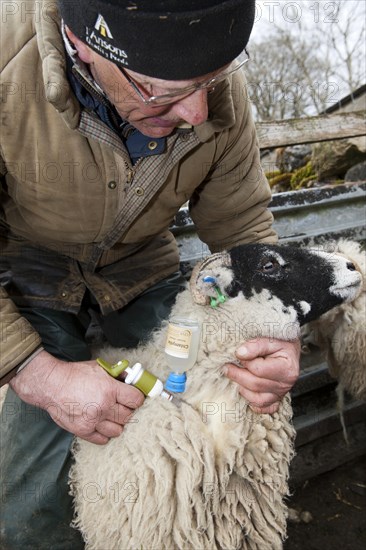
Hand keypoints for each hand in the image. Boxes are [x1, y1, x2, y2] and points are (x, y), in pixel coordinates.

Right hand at [10, 350, 143, 443]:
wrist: (51, 384)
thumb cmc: (75, 374)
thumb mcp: (99, 368)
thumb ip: (117, 374)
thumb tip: (132, 378)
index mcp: (109, 389)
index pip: (136, 400)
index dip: (137, 398)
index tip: (134, 397)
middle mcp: (103, 407)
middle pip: (129, 416)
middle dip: (128, 410)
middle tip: (123, 405)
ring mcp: (93, 421)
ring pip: (118, 430)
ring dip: (117, 423)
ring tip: (111, 415)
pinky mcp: (83, 431)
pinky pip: (103, 439)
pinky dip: (105, 433)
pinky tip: (102, 423)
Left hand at [224, 338, 299, 413]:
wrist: (289, 349)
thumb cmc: (281, 343)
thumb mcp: (271, 339)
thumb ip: (255, 345)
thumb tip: (239, 353)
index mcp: (286, 368)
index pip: (258, 369)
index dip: (245, 362)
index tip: (238, 354)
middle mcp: (285, 384)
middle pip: (255, 385)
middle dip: (237, 376)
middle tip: (226, 367)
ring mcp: (281, 394)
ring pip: (257, 399)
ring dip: (241, 389)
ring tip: (234, 377)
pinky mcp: (276, 400)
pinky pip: (263, 407)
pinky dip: (252, 402)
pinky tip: (245, 391)